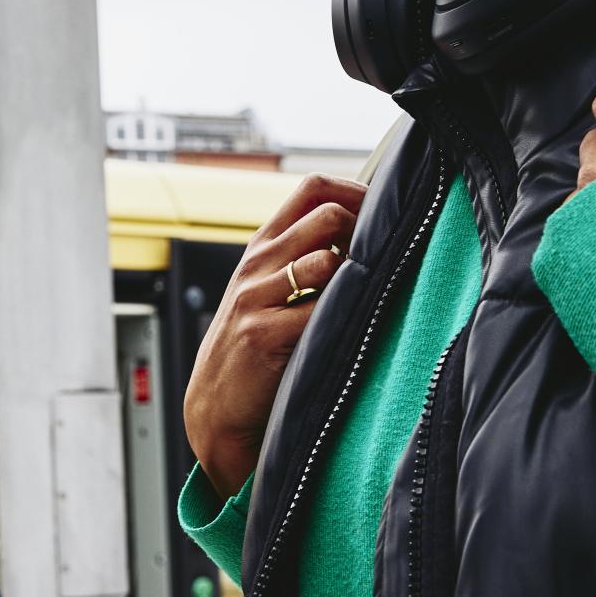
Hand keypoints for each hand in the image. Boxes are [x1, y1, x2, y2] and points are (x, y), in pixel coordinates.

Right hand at [184, 173, 363, 499]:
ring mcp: (257, 298)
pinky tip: (349, 330)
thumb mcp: (266, 289)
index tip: (380, 214)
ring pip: (327, 260)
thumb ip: (300, 256)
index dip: (354, 192)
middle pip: (327, 214)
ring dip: (356, 276)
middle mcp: (257, 265)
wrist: (214, 407)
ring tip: (364, 300)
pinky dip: (344, 316)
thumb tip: (363, 230)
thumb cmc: (253, 347)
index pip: (311, 189)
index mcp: (262, 247)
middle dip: (363, 232)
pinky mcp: (265, 335)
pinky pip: (320, 310)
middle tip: (379, 261)